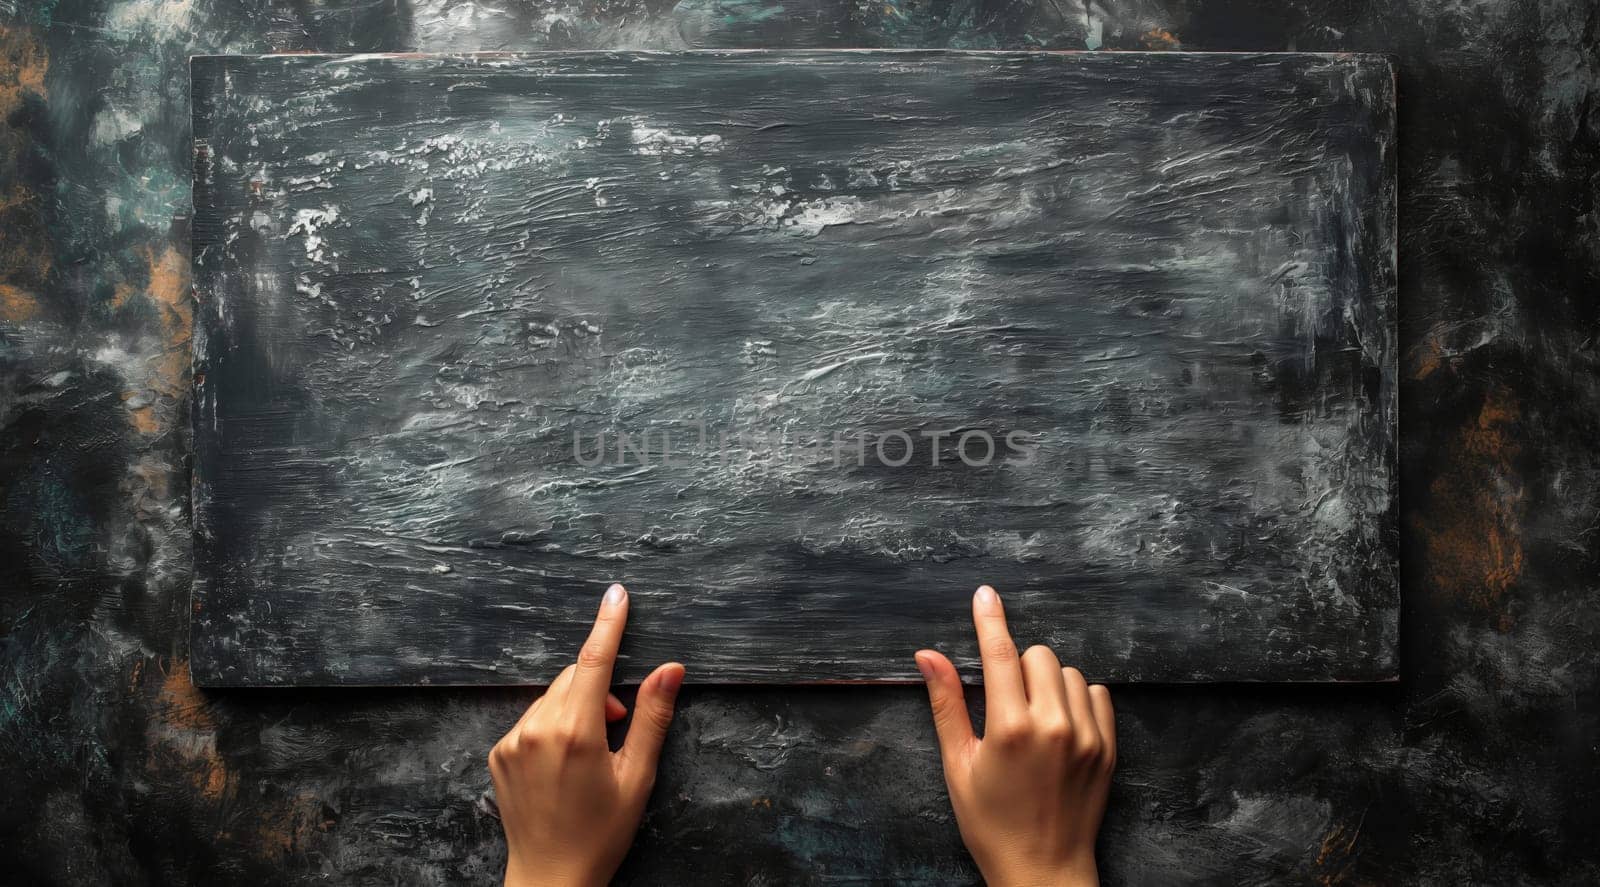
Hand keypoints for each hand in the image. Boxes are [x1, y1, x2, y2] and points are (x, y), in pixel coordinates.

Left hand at [490, 584, 685, 886]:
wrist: (551, 878)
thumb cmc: (602, 832)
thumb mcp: (638, 776)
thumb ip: (653, 717)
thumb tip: (671, 669)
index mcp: (575, 731)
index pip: (595, 661)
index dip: (608, 624)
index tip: (616, 594)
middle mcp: (537, 728)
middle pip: (573, 678)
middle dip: (598, 690)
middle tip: (618, 728)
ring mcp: (512, 740)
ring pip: (551, 698)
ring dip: (574, 709)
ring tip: (590, 754)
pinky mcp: (498, 753)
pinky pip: (531, 720)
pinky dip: (551, 727)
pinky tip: (562, 765)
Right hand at [915, 585, 1115, 886]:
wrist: (1043, 871)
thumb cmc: (991, 823)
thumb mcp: (958, 765)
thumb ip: (947, 704)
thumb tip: (928, 655)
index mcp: (1010, 728)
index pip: (1000, 653)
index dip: (989, 619)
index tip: (985, 594)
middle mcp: (1053, 726)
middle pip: (1038, 656)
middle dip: (1017, 666)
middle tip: (1004, 702)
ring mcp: (1087, 737)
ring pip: (1069, 672)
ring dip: (1048, 682)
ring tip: (1032, 718)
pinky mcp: (1108, 749)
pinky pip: (1098, 694)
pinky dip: (1077, 699)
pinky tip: (1059, 725)